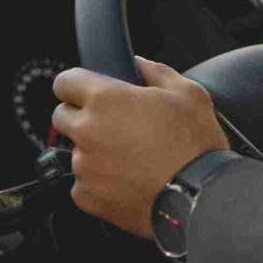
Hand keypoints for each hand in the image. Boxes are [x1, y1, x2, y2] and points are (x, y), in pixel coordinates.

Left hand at [51, 57, 228, 237]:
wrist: (201, 197)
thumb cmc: (196, 145)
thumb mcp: (188, 93)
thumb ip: (156, 71)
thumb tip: (138, 64)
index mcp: (105, 99)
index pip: (64, 82)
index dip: (76, 85)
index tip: (87, 92)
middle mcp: (87, 131)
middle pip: (62, 117)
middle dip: (82, 117)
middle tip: (114, 126)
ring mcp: (84, 166)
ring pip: (75, 152)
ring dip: (93, 152)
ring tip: (128, 158)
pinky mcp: (87, 197)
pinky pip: (84, 184)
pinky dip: (100, 182)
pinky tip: (127, 181)